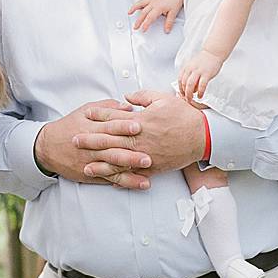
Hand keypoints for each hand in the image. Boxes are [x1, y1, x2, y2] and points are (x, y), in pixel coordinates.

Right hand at [33, 98, 150, 186]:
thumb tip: (129, 106)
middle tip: (148, 156)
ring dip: (130, 171)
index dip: (123, 127)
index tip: (138, 127)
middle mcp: (92, 147)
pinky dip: (124, 182)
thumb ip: (107, 108)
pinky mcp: (91, 174)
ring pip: (112, 167)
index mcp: (91, 128)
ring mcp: (92, 162)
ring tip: (146, 173)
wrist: (47, 148)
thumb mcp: (85, 111)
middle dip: (130, 154)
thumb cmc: (69, 126)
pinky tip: (138, 183)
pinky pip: (109, 178)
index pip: (109, 127)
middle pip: (112, 150)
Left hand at [81, 88, 209, 178]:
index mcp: (140, 120)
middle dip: (91, 140)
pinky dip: (121, 178)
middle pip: (110, 140)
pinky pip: (134, 173)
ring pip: (119, 160)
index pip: (114, 118)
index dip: (98, 116)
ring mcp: (145, 154)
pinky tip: (110, 181)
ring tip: (86, 165)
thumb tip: (127, 96)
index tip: (86, 116)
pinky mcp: (153, 166)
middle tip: (75, 141)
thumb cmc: (183, 115)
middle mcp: (140, 138)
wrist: (202, 135)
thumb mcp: (163, 98)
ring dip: (101, 163)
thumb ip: (143, 96)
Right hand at [129, 0, 188, 33]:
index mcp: (158, 7)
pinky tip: (136, 7)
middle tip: (135, 27)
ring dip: (134, 8)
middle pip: (144, 13)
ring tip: (129, 13)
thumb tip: (166, 31)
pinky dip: (138, 3)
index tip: (143, 30)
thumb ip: (169, 22)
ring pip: (140, 4)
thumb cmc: (176, 0)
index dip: (146, 24)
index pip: (150, 17)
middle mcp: (154, 3)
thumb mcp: (173, 13)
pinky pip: (143, 0)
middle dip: (139, 21)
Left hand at [176, 51, 224, 100]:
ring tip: (192, 99)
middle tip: (186, 99)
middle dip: (184, 93)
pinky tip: (200, 95)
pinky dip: (200, 92)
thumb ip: (190, 76)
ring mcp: (198, 71)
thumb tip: (190, 88)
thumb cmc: (204, 60)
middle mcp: (190, 69)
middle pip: (183, 84)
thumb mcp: (193, 66)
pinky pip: (201, 85)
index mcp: (186, 67)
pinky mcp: (206, 74)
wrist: (213, 53)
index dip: (180, 89)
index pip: (179, 80)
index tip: (182, 94)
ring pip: (190, 85)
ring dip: (190, 94)